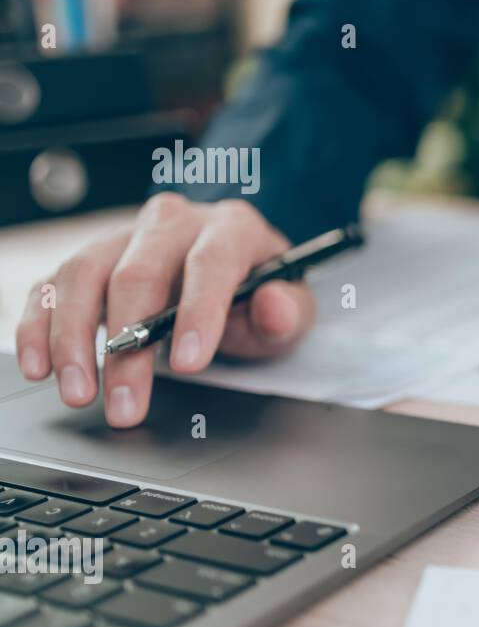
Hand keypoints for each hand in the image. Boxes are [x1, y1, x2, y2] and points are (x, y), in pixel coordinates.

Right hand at [15, 193, 316, 427]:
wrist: (235, 273)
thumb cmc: (261, 293)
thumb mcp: (291, 307)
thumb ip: (287, 312)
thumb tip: (276, 308)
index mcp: (230, 228)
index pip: (211, 262)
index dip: (198, 312)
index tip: (187, 364)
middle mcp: (172, 223)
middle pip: (138, 275)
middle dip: (128, 347)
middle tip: (125, 404)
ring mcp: (125, 237)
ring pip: (84, 276)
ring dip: (74, 339)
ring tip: (78, 392)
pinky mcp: (90, 259)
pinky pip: (53, 285)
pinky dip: (40, 325)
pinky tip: (39, 365)